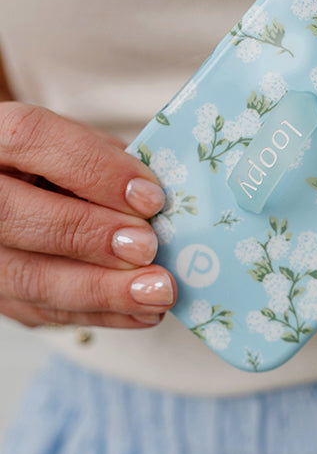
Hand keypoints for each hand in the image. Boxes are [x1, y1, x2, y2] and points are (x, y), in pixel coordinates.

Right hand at [0, 102, 175, 328]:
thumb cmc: (63, 162)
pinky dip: (99, 313)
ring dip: (101, 290)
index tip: (149, 197)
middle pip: (18, 216)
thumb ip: (112, 162)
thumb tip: (162, 202)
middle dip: (90, 236)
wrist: (24, 189)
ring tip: (156, 291)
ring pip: (27, 276)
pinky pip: (42, 310)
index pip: (33, 140)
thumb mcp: (82, 144)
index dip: (95, 170)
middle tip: (148, 248)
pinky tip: (141, 310)